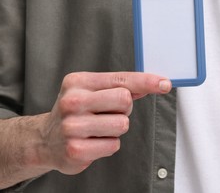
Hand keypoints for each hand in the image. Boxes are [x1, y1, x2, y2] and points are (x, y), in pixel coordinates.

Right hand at [39, 72, 170, 174]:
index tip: (164, 83)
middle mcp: (73, 101)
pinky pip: (114, 145)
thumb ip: (120, 86)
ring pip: (122, 124)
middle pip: (125, 100)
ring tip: (98, 128)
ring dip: (116, 128)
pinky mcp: (76, 149)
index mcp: (78, 82)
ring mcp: (73, 127)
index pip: (122, 79)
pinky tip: (93, 141)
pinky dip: (108, 144)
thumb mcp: (91, 91)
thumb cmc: (75, 112)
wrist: (45, 140)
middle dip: (124, 108)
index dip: (146, 81)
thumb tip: (152, 84)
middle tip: (107, 112)